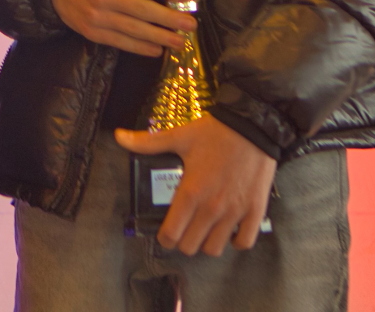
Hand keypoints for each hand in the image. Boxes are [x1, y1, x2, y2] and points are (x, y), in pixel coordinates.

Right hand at [50, 0, 195, 56]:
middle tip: (190, 25)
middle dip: (169, 19)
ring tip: (180, 42)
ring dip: (160, 37)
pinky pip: (121, 42)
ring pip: (134, 30)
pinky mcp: (93, 33)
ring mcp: (97, 17)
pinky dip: (140, 48)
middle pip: (142, 10)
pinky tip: (157, 50)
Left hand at [115, 116, 276, 255]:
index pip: (171, 234)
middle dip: (184, 241)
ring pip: (215, 249)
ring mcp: (234, 212)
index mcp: (190, 192)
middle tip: (185, 230)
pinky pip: (244, 242)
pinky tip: (230, 230)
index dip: (164, 237)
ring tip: (206, 230)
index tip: (166, 231)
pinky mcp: (255, 211)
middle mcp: (211, 207)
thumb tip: (119, 136)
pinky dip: (235, 241)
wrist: (253, 125)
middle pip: (190, 246)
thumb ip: (148, 142)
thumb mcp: (179, 137)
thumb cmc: (215, 133)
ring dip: (207, 243)